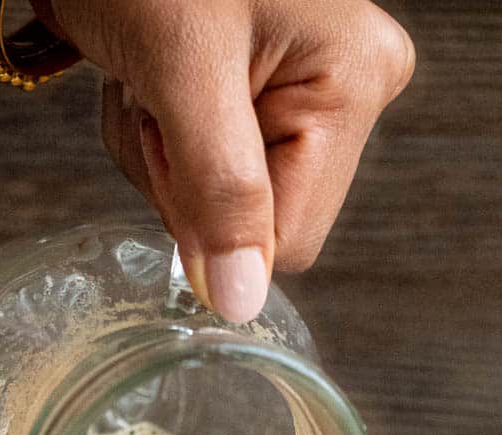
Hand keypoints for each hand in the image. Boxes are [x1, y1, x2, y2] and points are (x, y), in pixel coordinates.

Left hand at [37, 0, 414, 321]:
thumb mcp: (179, 65)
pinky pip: (197, 166)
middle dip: (179, 172)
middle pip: (250, 223)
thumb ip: (216, 188)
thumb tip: (243, 302)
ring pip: (213, 202)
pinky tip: (146, 72)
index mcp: (355, 81)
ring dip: (156, 149)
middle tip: (153, 89)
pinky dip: (152, 130)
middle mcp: (346, 90)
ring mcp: (301, 92)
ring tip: (146, 71)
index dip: (211, 215)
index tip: (173, 126)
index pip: (287, 240)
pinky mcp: (257, 93)